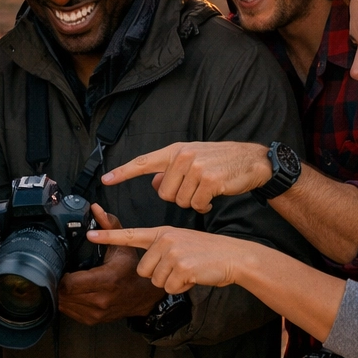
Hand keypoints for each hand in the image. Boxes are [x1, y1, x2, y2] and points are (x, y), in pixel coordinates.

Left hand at [57, 206, 165, 324]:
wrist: (143, 295)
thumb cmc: (131, 269)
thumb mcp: (122, 245)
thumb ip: (108, 225)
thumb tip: (95, 208)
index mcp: (107, 280)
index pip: (69, 284)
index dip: (58, 275)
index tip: (57, 264)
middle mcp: (101, 300)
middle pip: (63, 295)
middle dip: (55, 282)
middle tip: (54, 270)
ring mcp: (96, 313)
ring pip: (64, 305)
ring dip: (59, 293)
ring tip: (61, 280)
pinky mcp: (92, 320)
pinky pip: (69, 312)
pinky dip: (65, 301)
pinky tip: (69, 291)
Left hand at [87, 224, 259, 292]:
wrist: (232, 256)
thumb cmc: (205, 252)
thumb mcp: (180, 241)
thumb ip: (160, 246)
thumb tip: (144, 266)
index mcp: (162, 232)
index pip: (130, 234)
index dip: (109, 236)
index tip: (90, 236)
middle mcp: (165, 239)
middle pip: (143, 269)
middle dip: (158, 275)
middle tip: (178, 267)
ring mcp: (173, 252)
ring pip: (156, 280)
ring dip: (170, 281)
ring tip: (186, 270)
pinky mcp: (182, 267)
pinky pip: (170, 287)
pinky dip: (181, 287)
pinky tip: (192, 277)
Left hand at [101, 141, 270, 212]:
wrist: (251, 161)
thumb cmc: (220, 162)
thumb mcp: (193, 160)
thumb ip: (171, 171)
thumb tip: (153, 182)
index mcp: (175, 151)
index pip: (144, 162)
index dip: (124, 172)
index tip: (105, 179)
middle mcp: (183, 156)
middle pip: (164, 194)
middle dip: (178, 198)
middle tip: (194, 191)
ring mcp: (197, 167)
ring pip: (180, 201)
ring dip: (193, 203)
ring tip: (205, 192)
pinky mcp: (210, 180)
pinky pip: (197, 205)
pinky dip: (203, 207)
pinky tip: (212, 199)